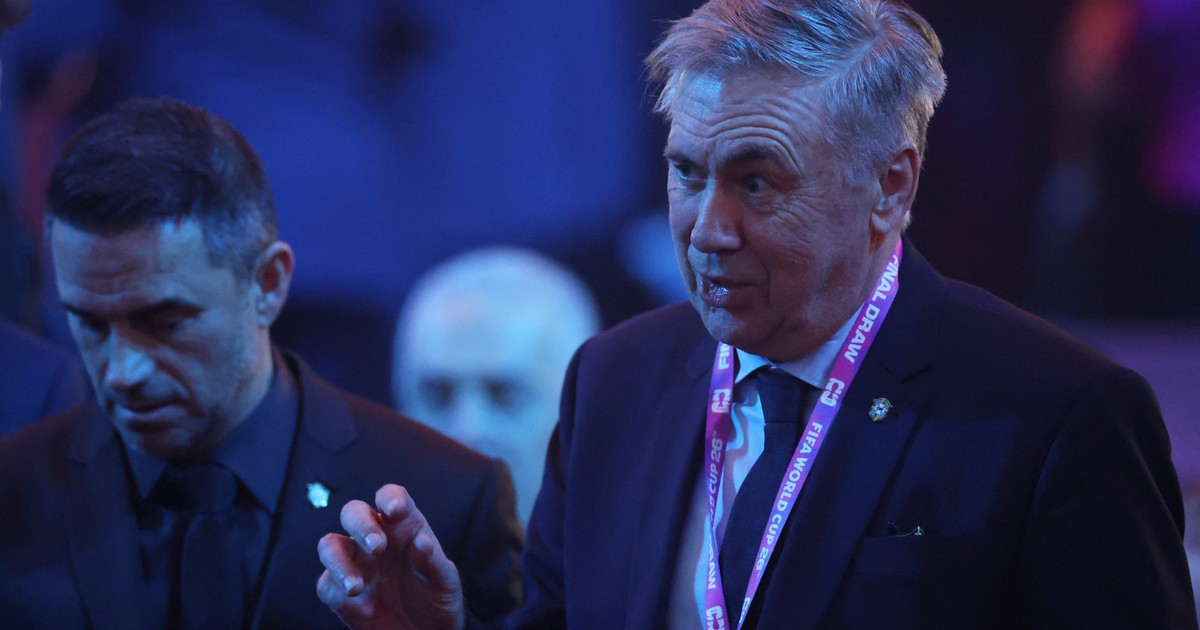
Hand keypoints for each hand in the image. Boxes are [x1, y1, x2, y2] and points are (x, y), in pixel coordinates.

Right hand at [317, 484, 465, 629]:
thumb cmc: (437, 596)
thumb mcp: (443, 579)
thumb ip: (432, 560)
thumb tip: (421, 541)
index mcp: (403, 527)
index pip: (391, 498)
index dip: (389, 498)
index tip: (394, 509)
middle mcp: (375, 539)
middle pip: (353, 513)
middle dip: (360, 525)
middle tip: (377, 546)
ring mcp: (356, 564)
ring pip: (330, 545)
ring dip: (338, 561)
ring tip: (356, 586)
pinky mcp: (342, 592)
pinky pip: (327, 585)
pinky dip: (339, 594)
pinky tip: (363, 609)